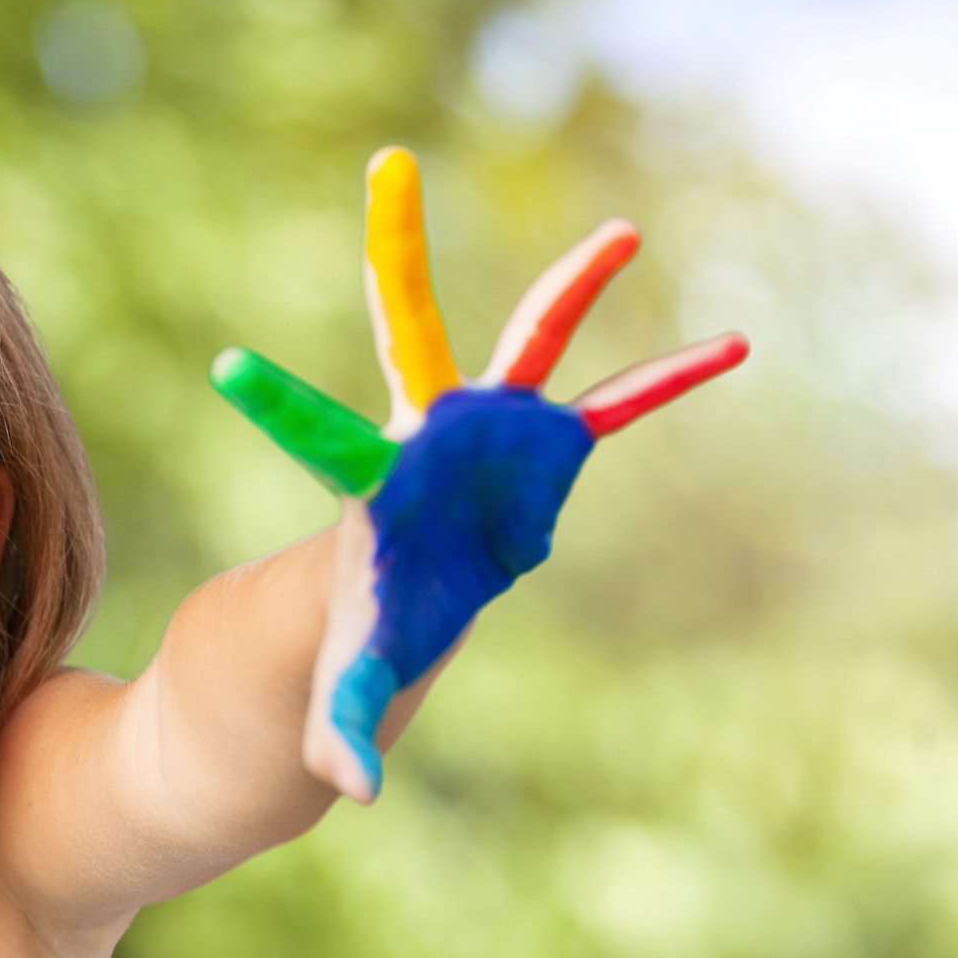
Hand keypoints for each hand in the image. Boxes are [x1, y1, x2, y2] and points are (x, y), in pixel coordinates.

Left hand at [214, 147, 747, 801]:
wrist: (383, 631)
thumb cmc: (341, 661)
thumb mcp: (341, 702)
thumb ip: (347, 734)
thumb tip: (356, 793)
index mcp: (365, 492)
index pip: (319, 440)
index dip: (282, 406)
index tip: (225, 365)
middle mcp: (421, 442)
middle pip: (407, 333)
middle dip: (398, 254)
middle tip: (389, 164)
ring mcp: (485, 441)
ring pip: (525, 347)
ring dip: (572, 293)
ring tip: (622, 232)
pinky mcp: (539, 460)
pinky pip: (614, 413)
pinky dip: (665, 384)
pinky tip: (732, 345)